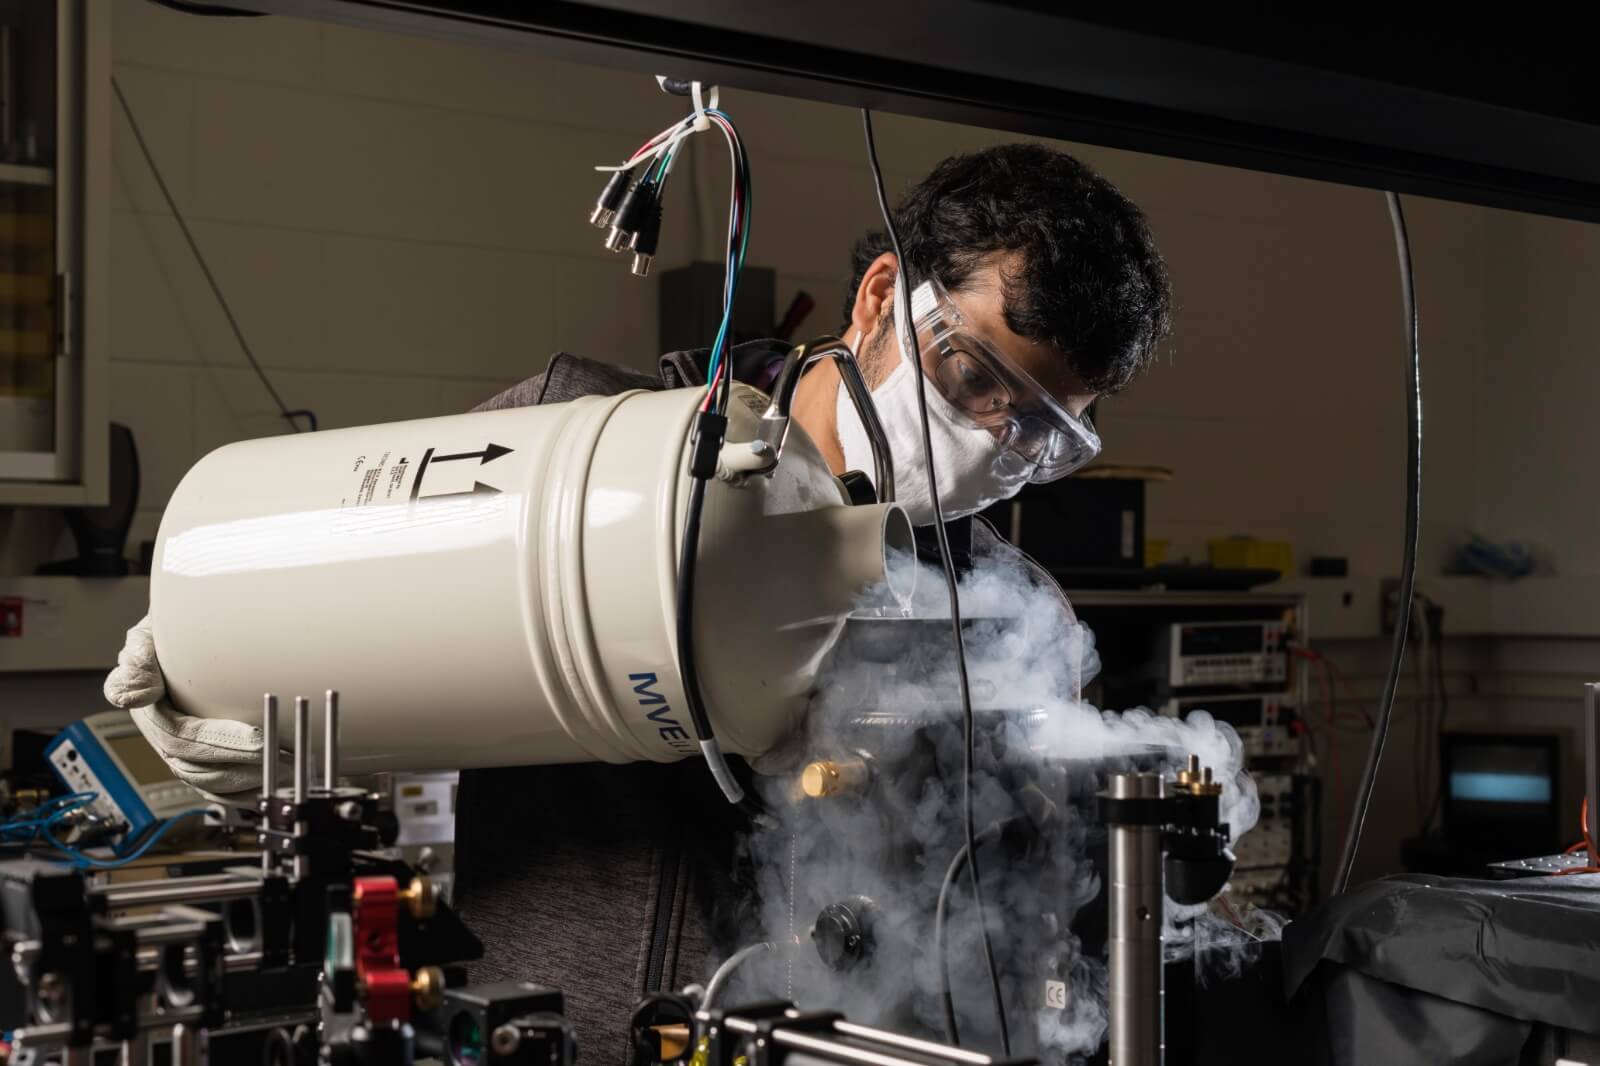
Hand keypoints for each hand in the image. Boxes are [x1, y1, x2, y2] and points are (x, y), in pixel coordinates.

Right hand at [104, 615, 268, 798]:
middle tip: (286, 761)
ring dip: (250, 785)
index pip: (180, 738)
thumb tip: (134, 693)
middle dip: (245, 769)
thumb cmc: (170, 636)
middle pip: (199, 768)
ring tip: (288, 776)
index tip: (258, 739)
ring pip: (212, 784)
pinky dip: (247, 795)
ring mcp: (184, 755)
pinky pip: (222, 791)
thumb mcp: (149, 635)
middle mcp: (165, 740)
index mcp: (151, 713)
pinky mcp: (204, 763)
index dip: (219, 743)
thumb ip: (139, 656)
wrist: (182, 636)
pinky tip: (274, 791)